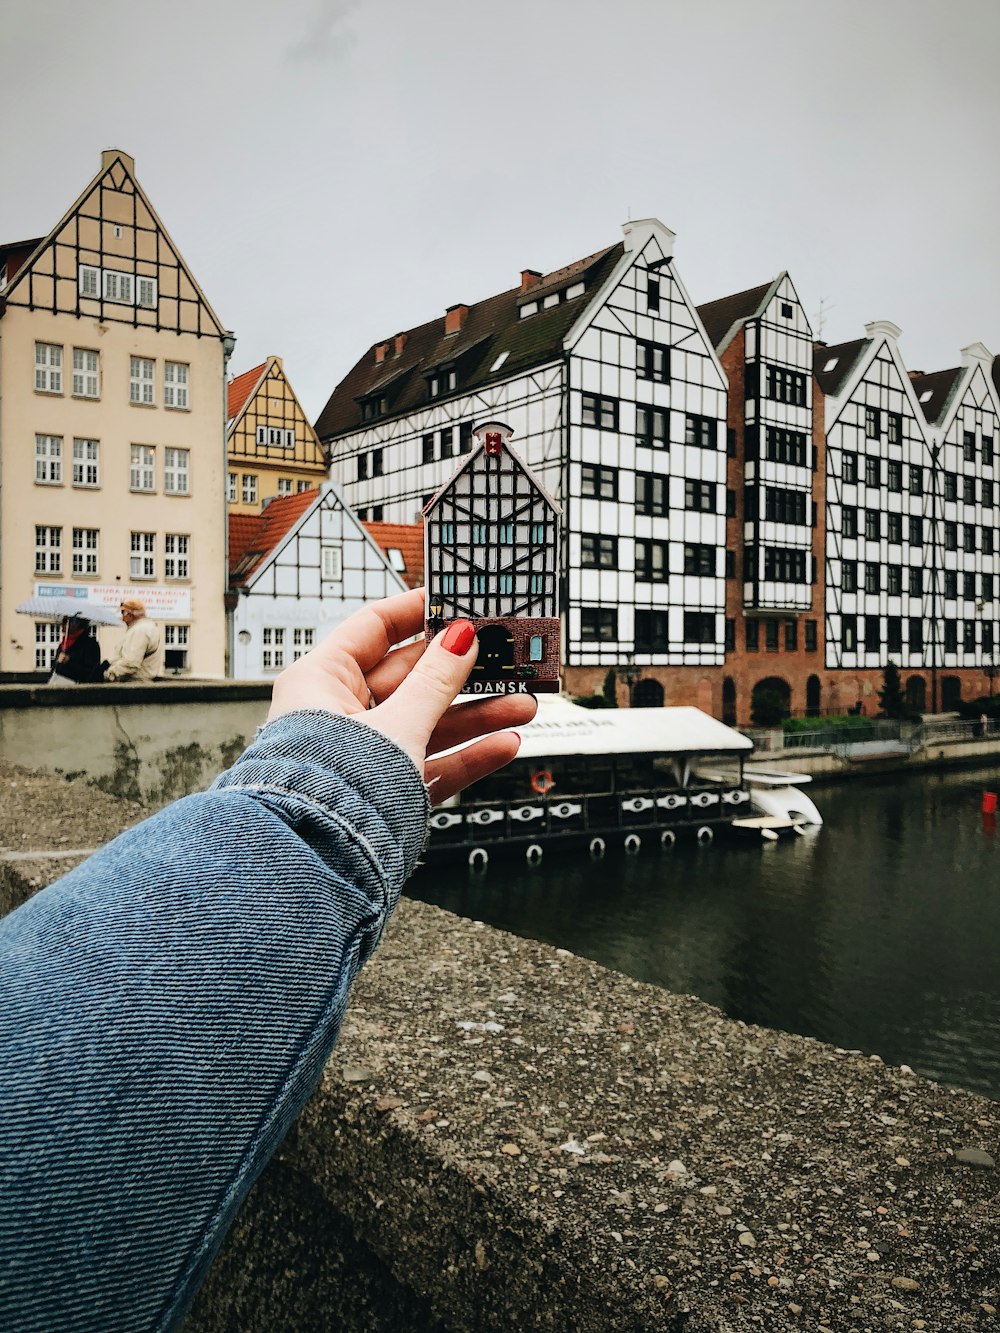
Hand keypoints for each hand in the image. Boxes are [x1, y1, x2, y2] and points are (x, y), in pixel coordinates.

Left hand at [268, 588, 536, 803]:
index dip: (417, 612)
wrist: (317, 862)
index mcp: (322, 681)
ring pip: (429, 723)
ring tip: (522, 705)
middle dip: (464, 673)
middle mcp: (339, 715)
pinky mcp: (386, 791)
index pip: (373, 629)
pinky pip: (432, 763)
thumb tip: (460, 638)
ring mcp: (364, 754)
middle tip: (504, 660)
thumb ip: (436, 681)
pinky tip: (503, 744)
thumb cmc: (332, 788)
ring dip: (477, 715)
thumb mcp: (397, 722)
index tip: (455, 603)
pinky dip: (467, 754)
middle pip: (412, 679)